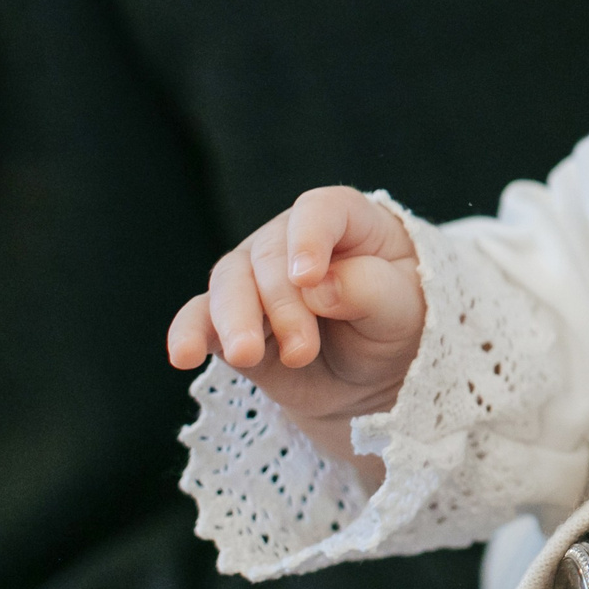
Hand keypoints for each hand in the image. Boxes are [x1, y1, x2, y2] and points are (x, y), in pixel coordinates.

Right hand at [165, 185, 426, 474]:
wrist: (374, 377)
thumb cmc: (396, 327)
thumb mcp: (403, 311)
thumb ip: (370, 291)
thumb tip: (318, 286)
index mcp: (348, 222)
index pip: (320, 211)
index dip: (310, 238)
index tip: (309, 277)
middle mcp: (293, 241)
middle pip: (269, 254)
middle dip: (283, 303)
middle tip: (302, 350)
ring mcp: (257, 278)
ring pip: (229, 283)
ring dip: (236, 320)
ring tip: (247, 356)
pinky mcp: (231, 319)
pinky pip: (199, 318)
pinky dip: (188, 333)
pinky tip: (184, 354)